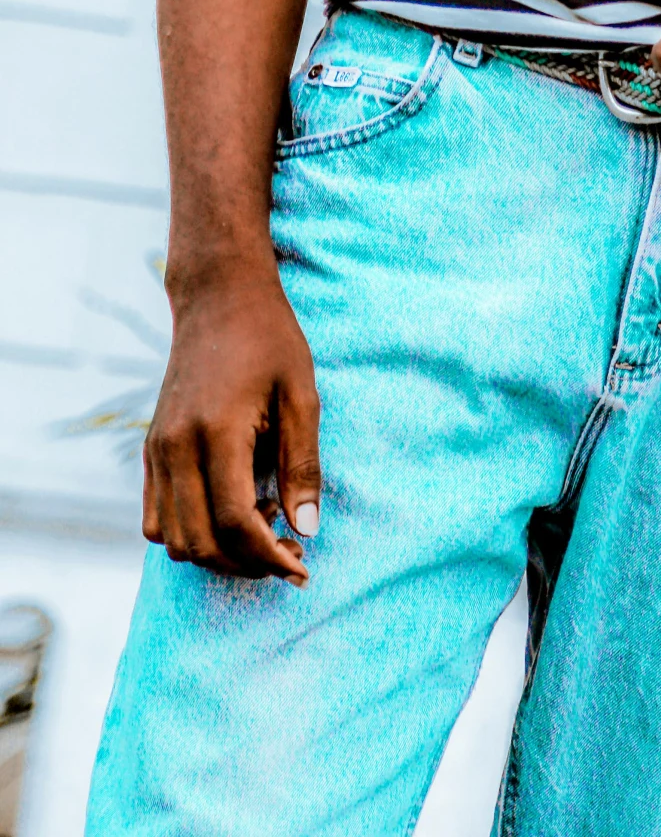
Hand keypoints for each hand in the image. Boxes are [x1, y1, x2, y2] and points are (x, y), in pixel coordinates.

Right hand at [143, 267, 321, 584]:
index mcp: (216, 432)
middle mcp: (175, 448)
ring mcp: (157, 450)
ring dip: (216, 553)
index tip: (302, 567)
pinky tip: (232, 513)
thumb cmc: (269, 338)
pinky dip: (190, 533)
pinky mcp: (151, 449)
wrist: (219, 297)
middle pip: (200, 542)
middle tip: (289, 556)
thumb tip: (307, 530)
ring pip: (172, 539)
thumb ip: (303, 465)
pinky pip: (156, 517)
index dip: (269, 556)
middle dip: (246, 565)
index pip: (234, 523)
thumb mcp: (302, 394)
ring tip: (263, 531)